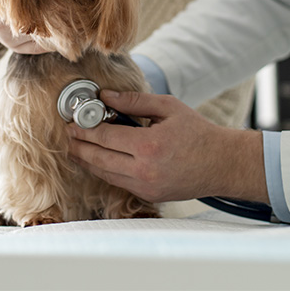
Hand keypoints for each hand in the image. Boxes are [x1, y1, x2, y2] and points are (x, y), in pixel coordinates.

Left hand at [67, 91, 268, 203]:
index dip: (84, 130)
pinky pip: (119, 182)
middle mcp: (144, 171)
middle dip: (79, 147)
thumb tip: (105, 95)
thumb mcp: (167, 107)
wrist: (221, 163)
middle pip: (98, 159)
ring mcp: (146, 187)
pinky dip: (105, 170)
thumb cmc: (198, 132)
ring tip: (76, 148)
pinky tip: (98, 159)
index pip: (105, 138)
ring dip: (87, 161)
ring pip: (105, 175)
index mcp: (148, 146)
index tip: (72, 122)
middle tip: (68, 135)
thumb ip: (134, 101)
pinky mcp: (149, 195)